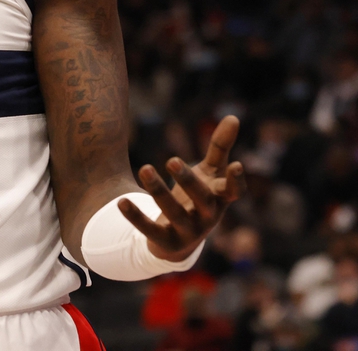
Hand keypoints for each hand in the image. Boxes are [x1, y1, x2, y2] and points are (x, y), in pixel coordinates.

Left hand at [119, 115, 246, 261]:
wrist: (181, 241)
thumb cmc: (198, 197)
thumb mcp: (209, 173)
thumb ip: (219, 147)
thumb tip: (234, 117)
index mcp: (219, 199)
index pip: (233, 192)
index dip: (237, 181)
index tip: (236, 164)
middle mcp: (207, 217)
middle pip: (201, 200)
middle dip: (188, 180)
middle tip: (171, 159)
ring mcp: (187, 231)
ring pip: (174, 213)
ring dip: (158, 191)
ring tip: (145, 168)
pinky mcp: (165, 241)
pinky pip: (149, 229)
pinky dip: (135, 216)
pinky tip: (120, 202)